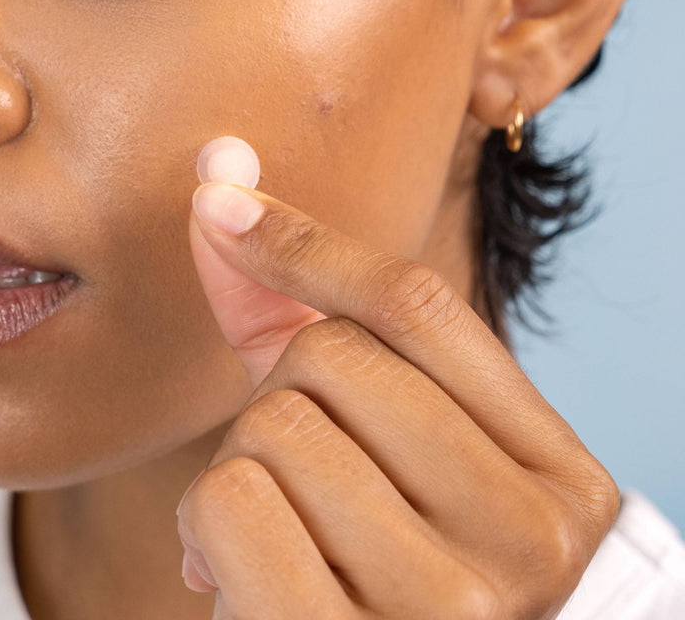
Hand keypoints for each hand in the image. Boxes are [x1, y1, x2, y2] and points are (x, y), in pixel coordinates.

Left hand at [178, 142, 618, 618]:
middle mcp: (530, 539)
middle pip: (333, 356)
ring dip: (237, 469)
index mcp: (555, 473)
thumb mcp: (368, 440)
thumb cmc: (367, 556)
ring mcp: (453, 606)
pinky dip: (202, 524)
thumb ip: (290, 312)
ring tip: (279, 533)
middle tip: (296, 473)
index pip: (419, 305)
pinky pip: (232, 500)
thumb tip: (214, 180)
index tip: (222, 208)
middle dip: (277, 394)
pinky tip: (236, 575)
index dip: (306, 242)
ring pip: (275, 424)